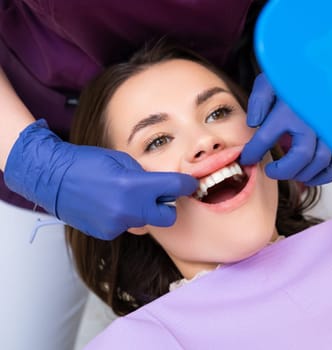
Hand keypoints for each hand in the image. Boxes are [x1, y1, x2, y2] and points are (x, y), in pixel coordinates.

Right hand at [4, 120, 197, 239]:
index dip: (186, 184)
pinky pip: (127, 227)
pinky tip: (110, 205)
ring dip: (144, 212)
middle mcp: (129, 209)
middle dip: (168, 206)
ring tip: (127, 198)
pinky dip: (124, 218)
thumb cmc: (87, 162)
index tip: (189, 184)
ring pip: (147, 223)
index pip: (175, 188)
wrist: (52, 178)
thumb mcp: (123, 161)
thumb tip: (163, 185)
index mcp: (135, 186)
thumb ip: (147, 176)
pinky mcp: (107, 233)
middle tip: (159, 195)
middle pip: (169, 216)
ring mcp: (117, 224)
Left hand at [240, 74, 331, 185]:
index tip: (247, 158)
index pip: (266, 138)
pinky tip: (308, 176)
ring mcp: (330, 129)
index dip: (253, 152)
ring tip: (288, 173)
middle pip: (300, 157)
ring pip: (320, 162)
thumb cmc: (295, 74)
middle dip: (282, 170)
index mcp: (290, 108)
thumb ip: (260, 99)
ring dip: (302, 174)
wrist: (326, 62)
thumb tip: (254, 123)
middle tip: (270, 171)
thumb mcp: (271, 79)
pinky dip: (323, 175)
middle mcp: (313, 120)